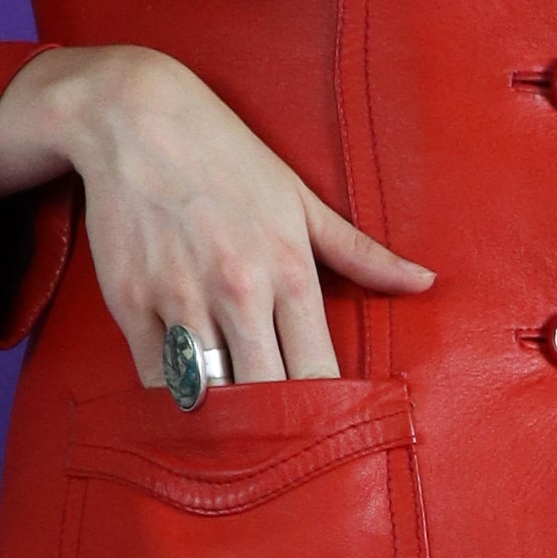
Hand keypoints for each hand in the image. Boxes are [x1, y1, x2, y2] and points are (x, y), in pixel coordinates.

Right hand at [0, 45, 434, 382]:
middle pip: (264, 395)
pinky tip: (184, 380)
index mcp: (289, 271)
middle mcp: (238, 292)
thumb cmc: (228, 159)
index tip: (325, 425)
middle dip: (272, 422)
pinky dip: (170, 386)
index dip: (323, 410)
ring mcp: (181, 300)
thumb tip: (426, 282)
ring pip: (207, 392)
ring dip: (220, 409)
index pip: (317, 372)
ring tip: (231, 420)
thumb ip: (362, 253)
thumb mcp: (301, 200)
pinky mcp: (130, 304)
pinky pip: (155, 376)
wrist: (139, 120)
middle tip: (276, 437)